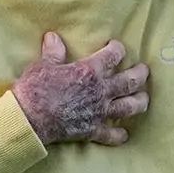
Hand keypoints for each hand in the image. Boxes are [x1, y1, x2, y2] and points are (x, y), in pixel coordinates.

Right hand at [13, 33, 149, 146]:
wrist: (29, 119)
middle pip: (129, 81)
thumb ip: (53, 52)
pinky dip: (118, 136)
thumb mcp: (43, 65)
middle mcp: (100, 91)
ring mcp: (98, 112)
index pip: (113, 56)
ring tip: (144, 99)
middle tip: (144, 71)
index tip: (117, 47)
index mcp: (89, 71)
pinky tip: (124, 135)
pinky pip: (110, 135)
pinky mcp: (91, 130)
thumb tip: (53, 37)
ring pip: (128, 107)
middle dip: (140, 74)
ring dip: (139, 102)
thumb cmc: (35, 89)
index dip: (118, 49)